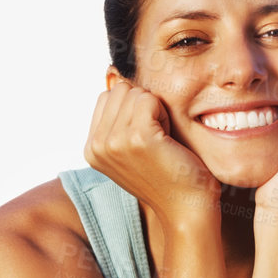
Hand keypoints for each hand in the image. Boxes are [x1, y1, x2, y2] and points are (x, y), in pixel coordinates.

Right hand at [84, 74, 220, 229]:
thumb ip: (118, 116)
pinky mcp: (137, 137)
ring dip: (155, 110)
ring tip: (162, 142)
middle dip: (144, 107)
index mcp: (90, 148)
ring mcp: (113, 142)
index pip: (108, 97)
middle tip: (156, 142)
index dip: (133, 110)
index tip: (146, 140)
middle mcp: (96, 146)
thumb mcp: (133, 145)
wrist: (187, 208)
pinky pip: (150, 99)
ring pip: (135, 93)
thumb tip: (112, 70)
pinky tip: (168, 139)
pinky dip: (164, 113)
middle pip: (120, 90)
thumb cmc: (168, 175)